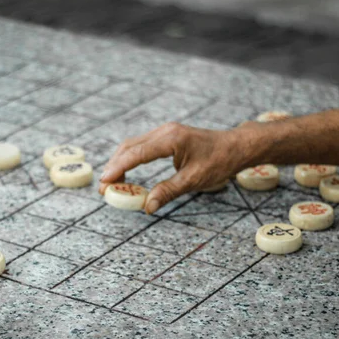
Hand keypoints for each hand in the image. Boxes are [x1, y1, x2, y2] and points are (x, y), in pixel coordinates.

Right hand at [99, 122, 246, 213]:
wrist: (235, 146)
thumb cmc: (219, 161)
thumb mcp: (194, 180)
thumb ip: (168, 191)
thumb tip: (147, 206)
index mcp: (171, 139)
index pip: (137, 154)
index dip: (118, 168)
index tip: (104, 182)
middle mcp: (165, 131)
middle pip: (129, 147)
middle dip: (114, 167)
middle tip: (103, 188)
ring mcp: (164, 132)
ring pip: (132, 145)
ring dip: (120, 163)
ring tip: (112, 183)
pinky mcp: (166, 136)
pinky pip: (141, 146)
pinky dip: (129, 159)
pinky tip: (126, 173)